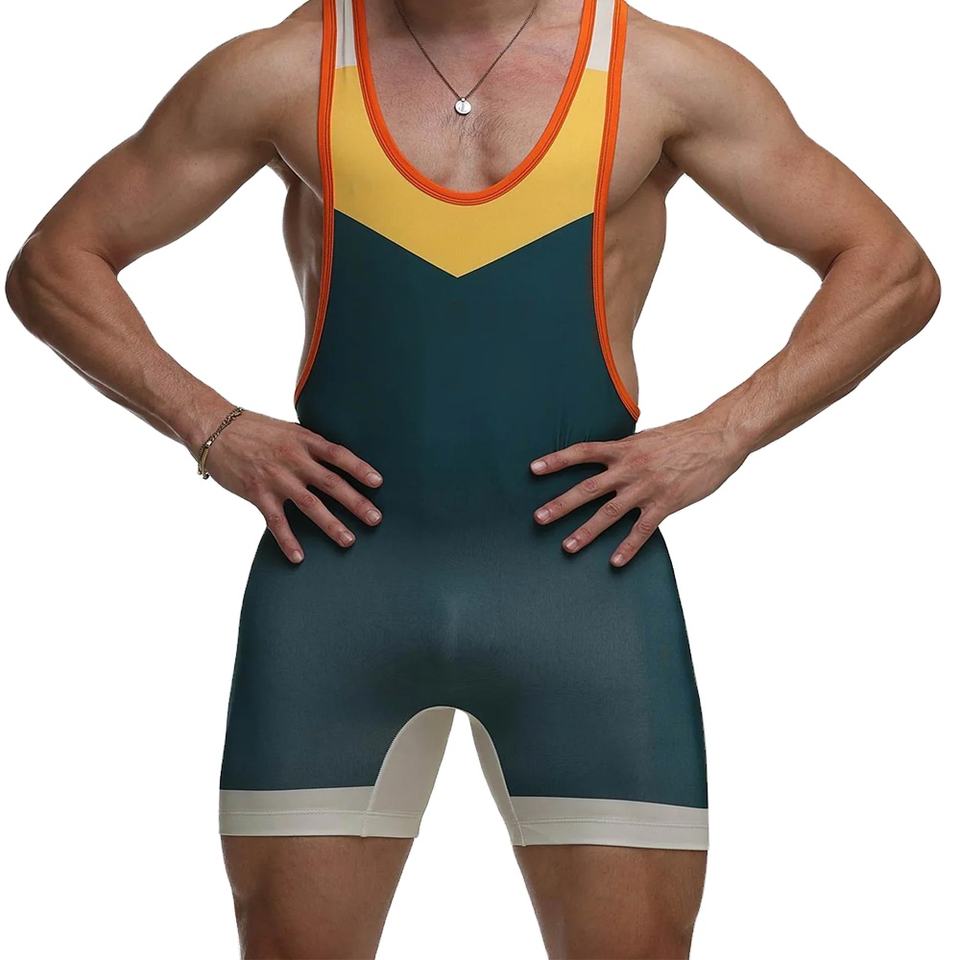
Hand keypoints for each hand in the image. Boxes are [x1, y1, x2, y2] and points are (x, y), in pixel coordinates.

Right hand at [203, 411, 382, 561]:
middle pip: (332, 483)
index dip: (359, 468)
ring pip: (310, 505)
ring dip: (332, 524)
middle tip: (376, 519)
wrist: (214, 428)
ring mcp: (276, 477)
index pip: (339, 455)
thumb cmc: (254, 429)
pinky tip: (299, 557)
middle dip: (356, 502)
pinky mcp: (257, 493)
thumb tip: (335, 460)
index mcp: (304, 440)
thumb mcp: (287, 430)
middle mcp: (294, 459)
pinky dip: (288, 541)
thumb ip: (309, 445)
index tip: (378, 482)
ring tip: (349, 540)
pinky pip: (276, 522)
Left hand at [530, 415, 746, 566]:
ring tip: (567, 546)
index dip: (557, 460)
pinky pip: (642, 530)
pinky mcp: (665, 504)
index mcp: (623, 449)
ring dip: (586, 531)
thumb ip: (625, 451)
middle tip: (538, 518)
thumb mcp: (646, 438)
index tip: (534, 469)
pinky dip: (628, 547)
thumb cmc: (683, 437)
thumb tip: (605, 458)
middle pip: (587, 489)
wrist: (717, 438)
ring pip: (609, 513)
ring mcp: (646, 488)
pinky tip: (614, 562)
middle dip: (561, 504)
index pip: (582, 452)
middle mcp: (630, 468)